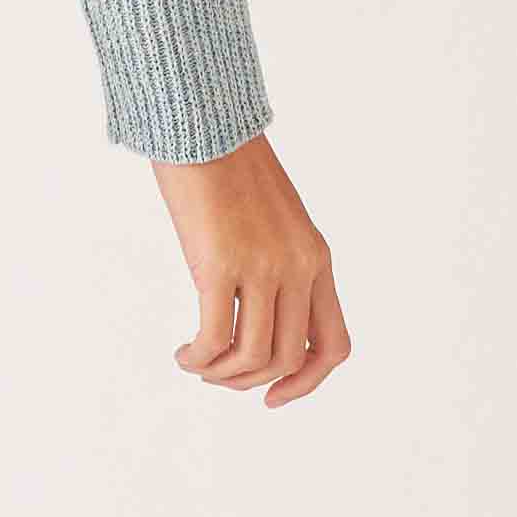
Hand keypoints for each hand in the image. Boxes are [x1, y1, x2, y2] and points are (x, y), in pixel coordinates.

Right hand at [151, 131, 350, 406]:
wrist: (201, 122)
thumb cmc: (226, 164)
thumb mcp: (274, 219)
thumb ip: (277, 261)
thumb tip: (256, 311)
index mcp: (316, 257)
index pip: (333, 345)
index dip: (306, 383)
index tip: (271, 394)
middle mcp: (297, 267)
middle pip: (288, 359)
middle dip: (249, 381)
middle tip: (216, 375)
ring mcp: (262, 266)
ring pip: (254, 357)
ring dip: (221, 374)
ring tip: (195, 364)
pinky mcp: (219, 264)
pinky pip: (216, 337)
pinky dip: (199, 358)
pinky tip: (183, 353)